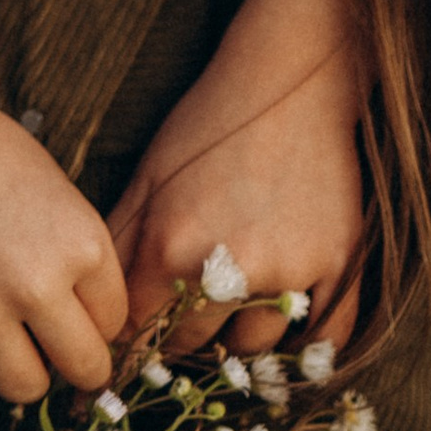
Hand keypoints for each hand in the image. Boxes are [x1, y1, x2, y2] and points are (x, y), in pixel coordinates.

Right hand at [0, 69, 125, 400]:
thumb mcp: (58, 193)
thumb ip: (79, 258)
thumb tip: (92, 327)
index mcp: (82, 245)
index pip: (114, 323)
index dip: (93, 318)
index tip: (71, 306)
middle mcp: (37, 283)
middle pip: (84, 369)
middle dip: (72, 360)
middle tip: (50, 343)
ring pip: (24, 388)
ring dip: (19, 369)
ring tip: (3, 338)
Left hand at [110, 41, 365, 359]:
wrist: (292, 82)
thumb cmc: (210, 124)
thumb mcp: (148, 175)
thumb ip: (119, 241)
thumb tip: (93, 304)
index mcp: (172, 247)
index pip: (137, 329)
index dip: (129, 337)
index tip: (131, 344)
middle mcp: (228, 271)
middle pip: (192, 345)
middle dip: (179, 339)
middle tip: (180, 325)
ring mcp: (290, 273)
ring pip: (253, 347)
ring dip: (237, 337)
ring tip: (231, 312)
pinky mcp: (338, 267)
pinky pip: (323, 339)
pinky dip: (305, 347)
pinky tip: (286, 333)